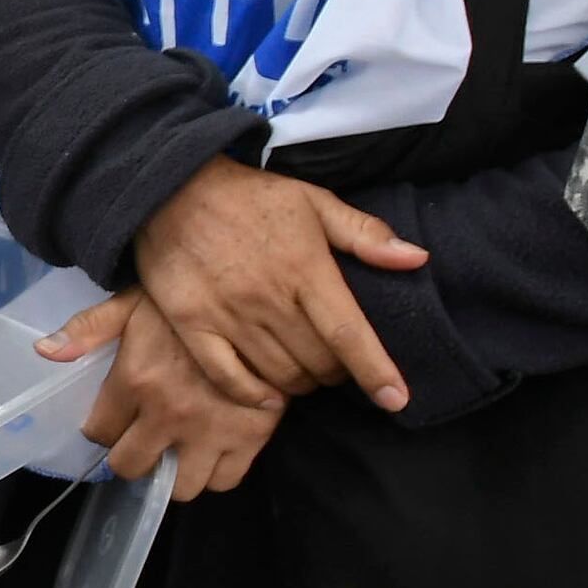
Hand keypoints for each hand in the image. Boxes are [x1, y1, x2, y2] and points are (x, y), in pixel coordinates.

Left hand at [67, 291, 283, 499]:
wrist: (262, 300)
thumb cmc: (190, 300)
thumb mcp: (134, 301)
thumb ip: (89, 328)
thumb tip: (43, 351)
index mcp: (136, 379)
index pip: (99, 433)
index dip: (102, 429)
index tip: (112, 422)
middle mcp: (169, 413)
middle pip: (131, 467)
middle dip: (132, 457)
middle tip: (141, 441)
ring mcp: (211, 430)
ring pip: (179, 487)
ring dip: (172, 474)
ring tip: (174, 452)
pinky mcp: (251, 437)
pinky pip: (224, 481)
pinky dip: (214, 473)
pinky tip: (208, 452)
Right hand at [102, 156, 427, 411]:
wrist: (170, 187)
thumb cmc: (248, 197)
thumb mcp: (313, 200)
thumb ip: (365, 233)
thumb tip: (417, 258)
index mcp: (304, 266)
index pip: (348, 332)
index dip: (376, 370)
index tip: (397, 400)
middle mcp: (267, 296)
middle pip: (317, 361)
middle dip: (337, 372)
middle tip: (335, 362)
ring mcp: (226, 314)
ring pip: (279, 375)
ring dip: (302, 384)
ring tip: (305, 372)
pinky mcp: (192, 325)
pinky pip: (229, 378)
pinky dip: (254, 395)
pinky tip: (269, 395)